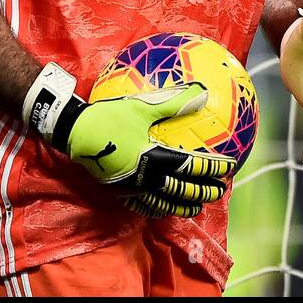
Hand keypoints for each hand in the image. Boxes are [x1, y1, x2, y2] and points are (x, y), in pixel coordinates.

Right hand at [26, 65, 234, 216]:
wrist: (74, 132)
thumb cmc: (109, 116)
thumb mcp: (143, 105)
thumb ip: (175, 102)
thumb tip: (202, 92)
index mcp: (154, 157)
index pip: (190, 167)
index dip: (211, 168)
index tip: (228, 167)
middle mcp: (145, 177)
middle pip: (181, 190)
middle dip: (202, 191)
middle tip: (220, 191)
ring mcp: (131, 188)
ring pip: (163, 203)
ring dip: (183, 205)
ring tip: (197, 207)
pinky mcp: (118, 191)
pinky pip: (142, 206)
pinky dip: (158, 209)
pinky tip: (164, 209)